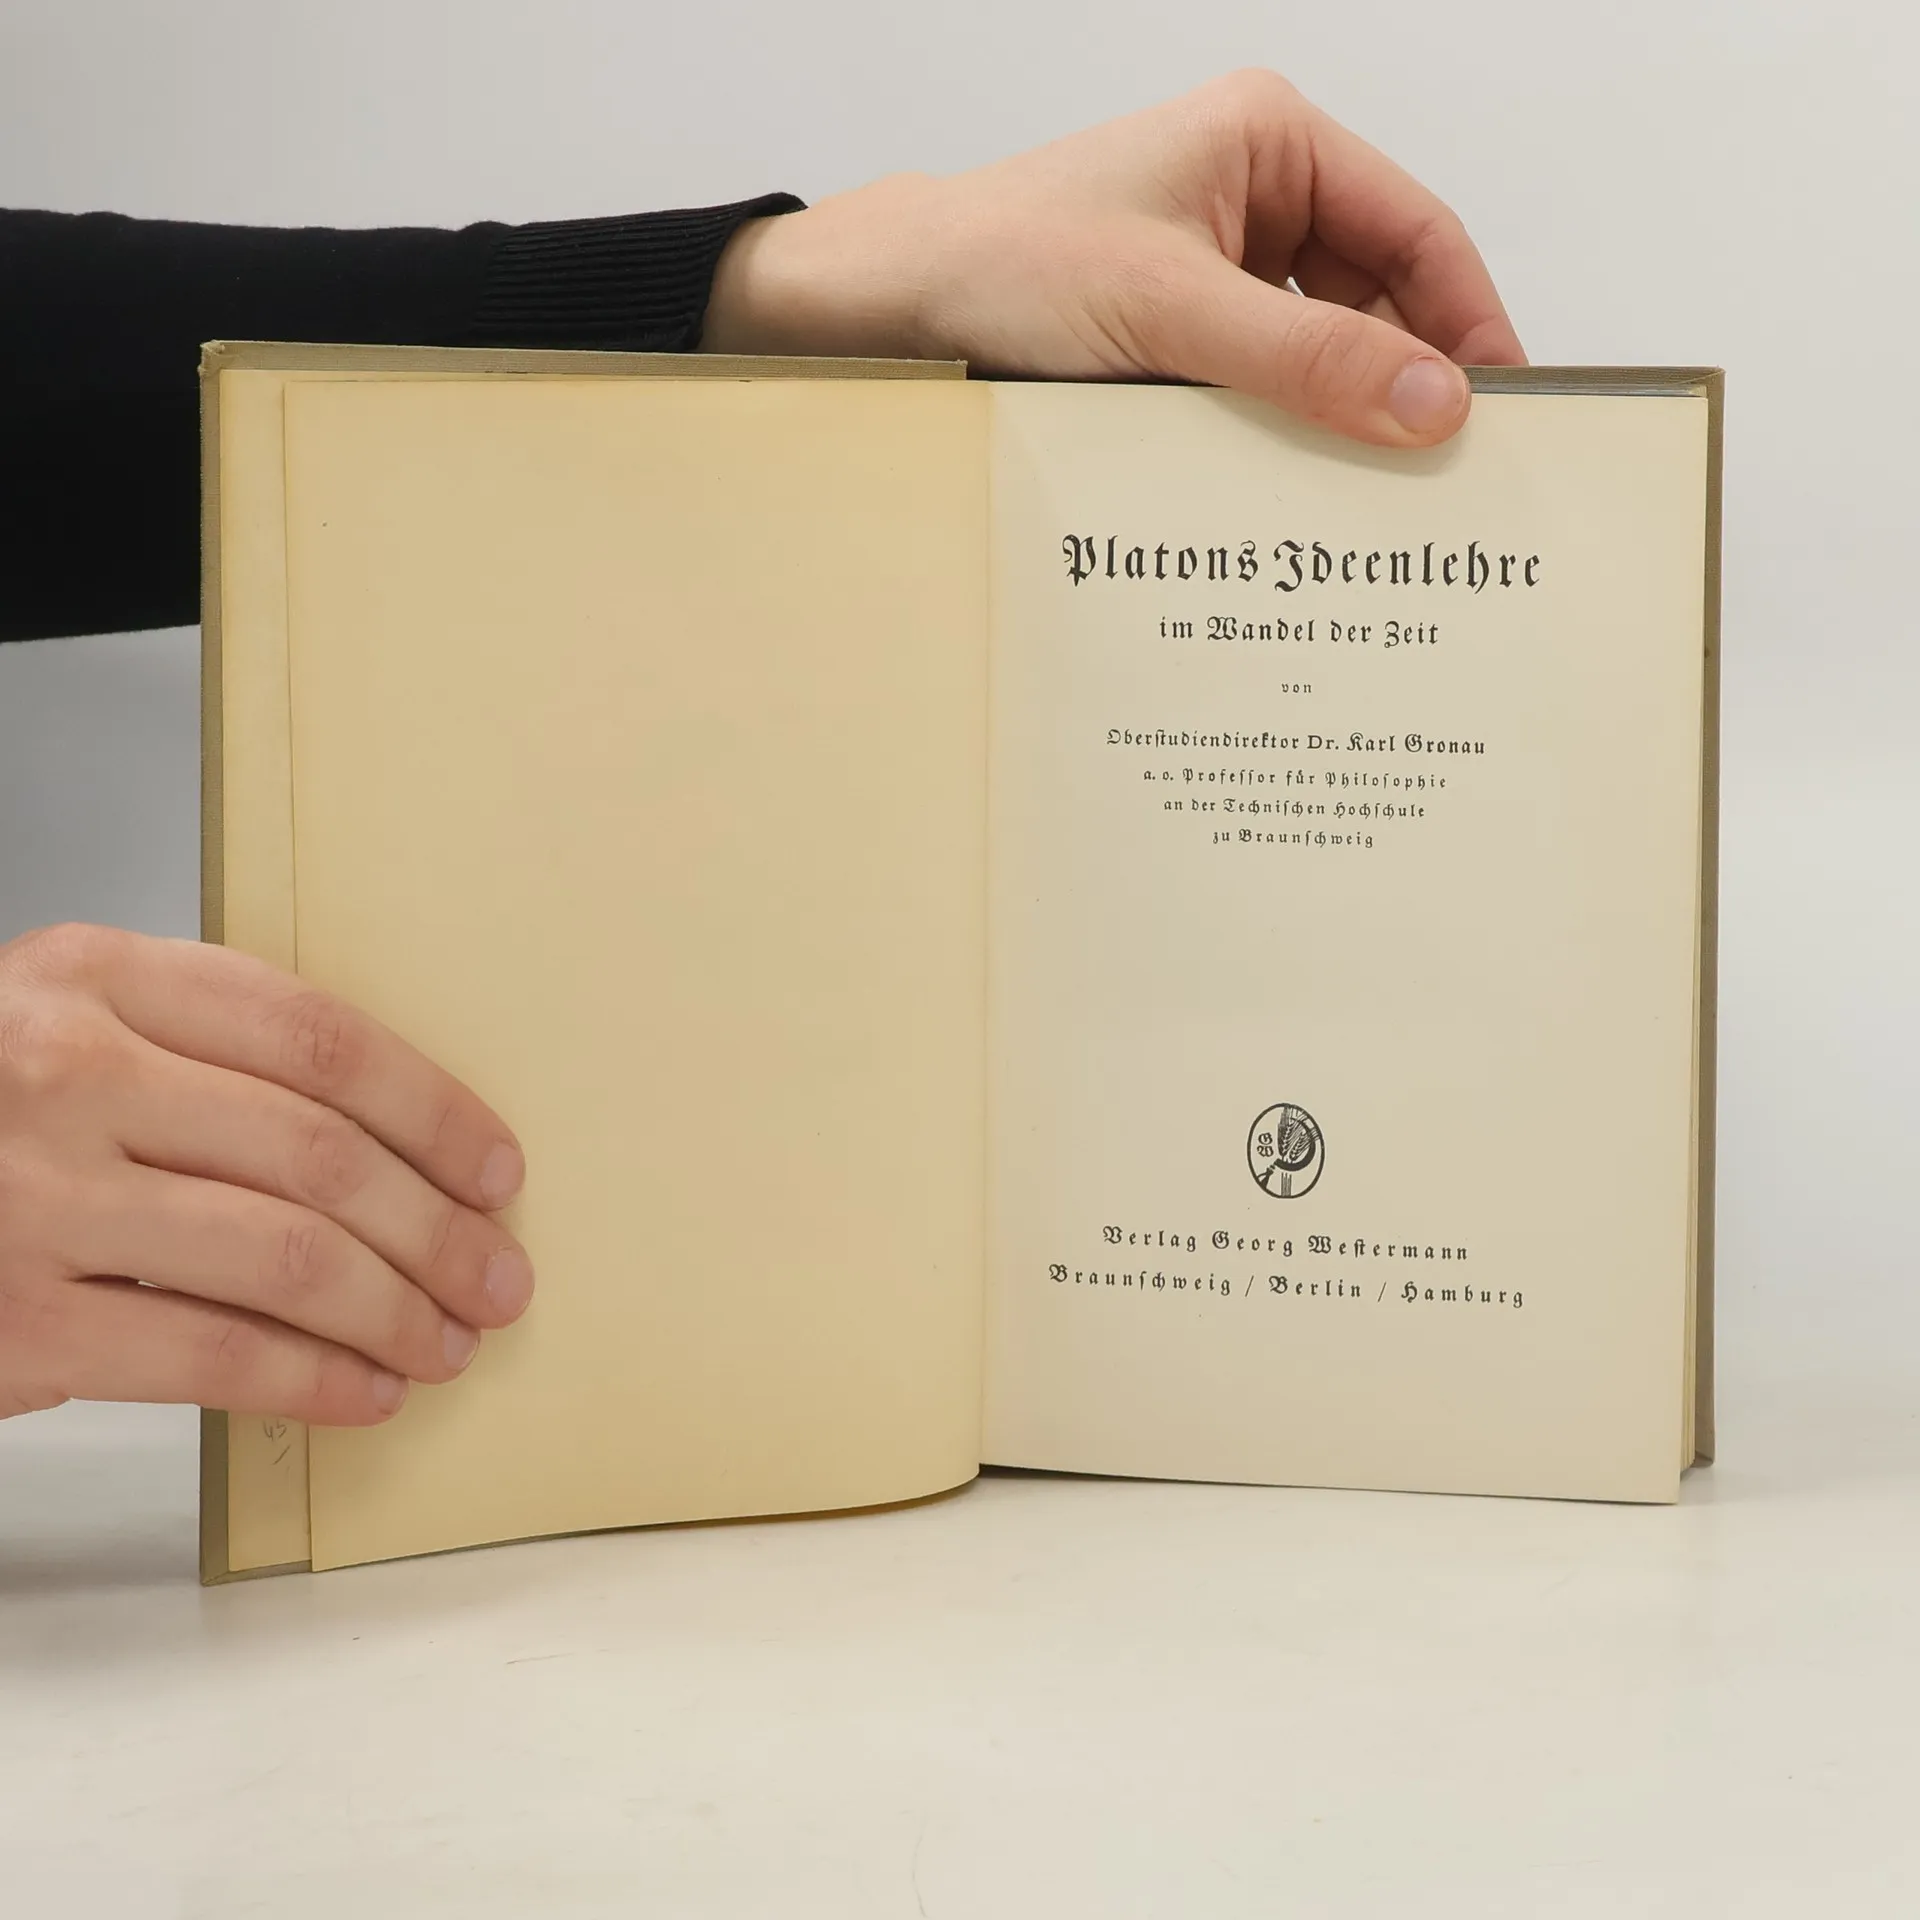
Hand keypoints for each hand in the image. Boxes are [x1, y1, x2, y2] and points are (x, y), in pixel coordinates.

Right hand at [0, 924, 533, 1423]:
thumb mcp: (71, 1029)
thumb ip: (207, 1053)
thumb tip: (401, 1146)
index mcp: (94, 976)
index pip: (318, 1037)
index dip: (432, 1110)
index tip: (496, 1167)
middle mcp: (64, 1072)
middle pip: (319, 1154)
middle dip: (437, 1229)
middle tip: (497, 1275)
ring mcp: (34, 1197)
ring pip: (286, 1257)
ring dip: (397, 1309)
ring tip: (448, 1340)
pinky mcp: (18, 1321)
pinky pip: (213, 1353)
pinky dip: (315, 1378)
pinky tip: (369, 1388)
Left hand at [705, 69, 1524, 447]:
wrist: (891, 310)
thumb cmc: (1005, 265)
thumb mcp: (1168, 312)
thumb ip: (1303, 359)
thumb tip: (1431, 403)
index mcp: (1269, 142)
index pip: (1415, 230)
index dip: (1467, 321)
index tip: (1498, 410)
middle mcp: (1253, 195)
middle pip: (1377, 295)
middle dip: (1406, 379)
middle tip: (1444, 476)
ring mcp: (1217, 266)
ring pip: (1321, 347)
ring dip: (1342, 416)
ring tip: (1376, 495)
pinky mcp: (1181, 331)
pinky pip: (1264, 381)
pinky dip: (1284, 430)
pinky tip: (1296, 487)